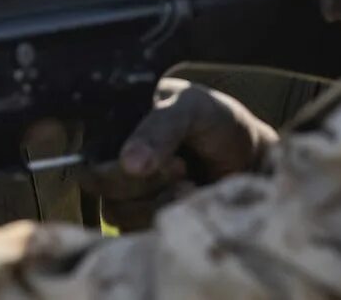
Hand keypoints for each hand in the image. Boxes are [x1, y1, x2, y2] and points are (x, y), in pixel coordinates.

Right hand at [81, 78, 276, 231]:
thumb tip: (128, 164)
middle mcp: (113, 158)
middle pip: (98, 181)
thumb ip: (160, 128)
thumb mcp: (192, 109)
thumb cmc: (219, 124)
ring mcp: (126, 193)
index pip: (87, 146)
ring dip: (156, 200)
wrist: (253, 160)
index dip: (114, 158)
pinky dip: (165, 217)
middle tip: (181, 165)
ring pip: (115, 209)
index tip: (152, 158)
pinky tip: (190, 200)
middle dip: (142, 178)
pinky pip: (135, 230)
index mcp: (116, 123)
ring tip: (189, 183)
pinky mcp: (141, 221)